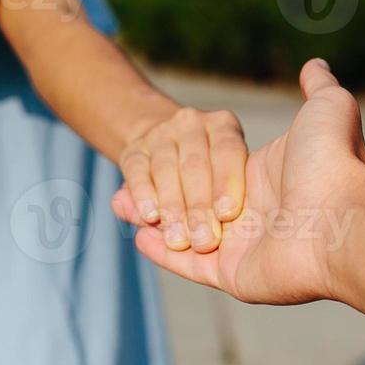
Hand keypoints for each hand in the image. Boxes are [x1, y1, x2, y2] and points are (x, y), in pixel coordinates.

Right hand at [114, 59, 364, 303]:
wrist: (343, 218)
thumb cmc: (332, 160)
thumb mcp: (328, 106)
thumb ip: (318, 86)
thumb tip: (314, 64)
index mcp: (268, 178)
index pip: (213, 169)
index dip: (184, 163)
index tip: (155, 148)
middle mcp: (257, 214)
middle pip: (194, 202)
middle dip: (162, 194)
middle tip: (128, 184)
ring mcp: (244, 248)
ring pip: (186, 233)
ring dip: (156, 219)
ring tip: (121, 205)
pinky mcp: (232, 276)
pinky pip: (188, 266)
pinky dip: (161, 252)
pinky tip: (138, 234)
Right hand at [117, 106, 247, 252]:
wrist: (167, 146)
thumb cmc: (213, 171)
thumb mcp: (229, 171)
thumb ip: (231, 191)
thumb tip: (229, 213)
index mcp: (222, 125)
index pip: (227, 151)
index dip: (227, 183)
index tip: (227, 215)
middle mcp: (190, 124)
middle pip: (195, 165)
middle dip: (199, 206)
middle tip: (203, 240)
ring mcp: (159, 134)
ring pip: (166, 171)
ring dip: (172, 208)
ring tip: (178, 239)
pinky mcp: (133, 151)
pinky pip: (137, 174)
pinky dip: (143, 197)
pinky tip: (149, 218)